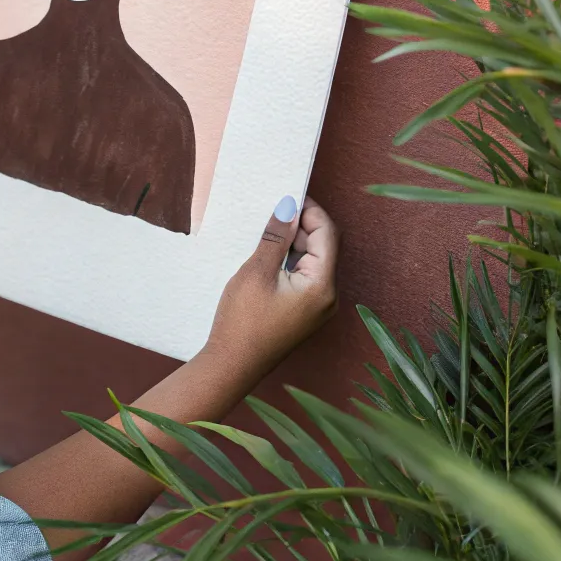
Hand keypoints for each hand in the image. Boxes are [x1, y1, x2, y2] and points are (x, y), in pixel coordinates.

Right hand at [201, 197, 338, 390]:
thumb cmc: (243, 321)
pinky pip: (306, 276)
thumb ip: (277, 237)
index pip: (327, 234)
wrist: (232, 366)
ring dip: (295, 242)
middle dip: (302, 225)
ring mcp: (318, 307)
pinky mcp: (305, 312)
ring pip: (314, 261)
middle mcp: (328, 297)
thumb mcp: (257, 271)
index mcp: (322, 286)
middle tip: (274, 210)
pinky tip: (271, 254)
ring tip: (269, 230)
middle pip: (324, 246)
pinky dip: (292, 260)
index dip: (311, 211)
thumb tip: (289, 206)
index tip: (288, 195)